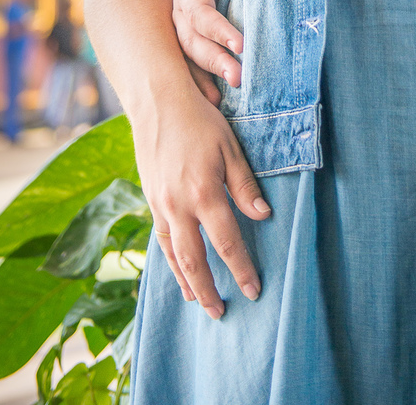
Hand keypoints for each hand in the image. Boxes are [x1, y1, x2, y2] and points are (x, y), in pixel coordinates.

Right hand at [134, 84, 269, 315]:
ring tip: (200, 303)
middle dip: (210, 290)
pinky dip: (170, 262)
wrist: (157, 102)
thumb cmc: (200, 120)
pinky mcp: (151, 200)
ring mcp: (161, 205)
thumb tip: (263, 216)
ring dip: (187, 283)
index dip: (241, 269)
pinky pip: (161, 240)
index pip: (227, 242)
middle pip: (195, 261)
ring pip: (173, 256)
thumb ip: (245, 185)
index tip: (253, 290)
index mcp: (204, 192)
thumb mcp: (230, 147)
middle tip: (222, 313)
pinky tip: (179, 271)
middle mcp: (179, 205)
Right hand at [172, 0, 242, 105]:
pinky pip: (191, 64)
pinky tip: (214, 101)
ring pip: (190, 56)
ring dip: (207, 76)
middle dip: (214, 61)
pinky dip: (200, 83)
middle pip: (192, 41)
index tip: (242, 46)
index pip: (201, 13)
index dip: (219, 30)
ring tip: (225, 96)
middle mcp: (181, 11)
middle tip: (238, 77)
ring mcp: (183, 28)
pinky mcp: (192, 38)